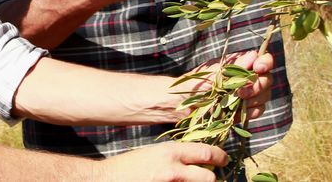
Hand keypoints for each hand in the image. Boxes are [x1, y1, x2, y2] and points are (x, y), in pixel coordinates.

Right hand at [96, 142, 227, 181]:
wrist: (107, 179)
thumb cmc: (129, 166)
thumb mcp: (153, 154)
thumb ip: (175, 157)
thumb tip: (195, 161)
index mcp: (170, 152)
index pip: (206, 153)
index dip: (220, 157)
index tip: (224, 159)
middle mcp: (173, 169)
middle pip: (209, 177)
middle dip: (211, 179)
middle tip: (210, 178)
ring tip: (189, 181)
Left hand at [177, 51, 274, 121]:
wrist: (180, 107)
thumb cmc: (192, 85)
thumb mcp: (211, 75)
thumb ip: (233, 68)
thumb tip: (253, 55)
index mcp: (237, 64)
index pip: (261, 59)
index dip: (265, 62)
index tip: (258, 68)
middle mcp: (245, 78)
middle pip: (267, 79)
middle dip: (258, 86)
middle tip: (241, 92)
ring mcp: (246, 95)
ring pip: (264, 96)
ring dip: (255, 99)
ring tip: (237, 101)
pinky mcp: (243, 111)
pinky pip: (257, 110)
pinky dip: (251, 112)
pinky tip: (240, 113)